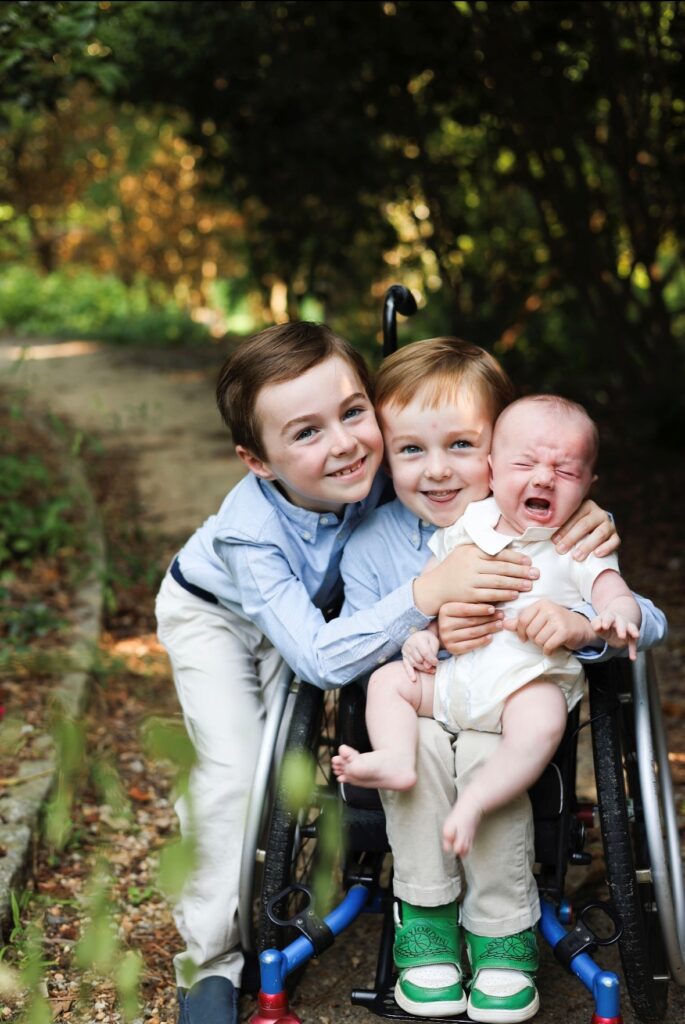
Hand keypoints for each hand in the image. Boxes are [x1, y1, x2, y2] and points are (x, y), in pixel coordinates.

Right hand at [402, 630, 439, 681]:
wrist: (419, 635)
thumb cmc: (428, 639)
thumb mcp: (434, 642)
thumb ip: (432, 653)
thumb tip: (428, 666)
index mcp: (419, 638)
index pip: (425, 652)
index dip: (431, 660)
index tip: (437, 663)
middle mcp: (410, 644)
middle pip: (419, 659)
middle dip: (427, 665)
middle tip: (434, 668)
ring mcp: (406, 650)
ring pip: (414, 664)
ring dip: (423, 669)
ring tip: (430, 670)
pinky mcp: (404, 656)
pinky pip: (406, 666)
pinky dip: (410, 673)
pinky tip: (414, 679)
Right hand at [414, 544, 538, 614]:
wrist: (435, 587)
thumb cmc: (454, 569)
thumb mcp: (464, 553)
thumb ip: (482, 550)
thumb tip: (507, 548)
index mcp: (472, 551)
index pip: (499, 553)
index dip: (516, 558)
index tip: (529, 562)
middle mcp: (471, 564)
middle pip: (502, 568)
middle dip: (521, 571)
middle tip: (536, 574)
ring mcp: (469, 580)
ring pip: (498, 582)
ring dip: (516, 584)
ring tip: (529, 585)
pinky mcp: (469, 595)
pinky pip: (490, 595)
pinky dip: (504, 595)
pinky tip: (514, 595)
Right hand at [438, 601, 504, 654]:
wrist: (444, 633)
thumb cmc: (457, 617)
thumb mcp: (461, 607)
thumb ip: (473, 604)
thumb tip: (494, 602)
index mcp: (445, 610)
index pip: (465, 609)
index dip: (480, 609)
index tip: (493, 608)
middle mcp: (444, 624)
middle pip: (471, 621)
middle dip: (489, 618)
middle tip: (501, 616)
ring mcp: (447, 638)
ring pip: (473, 633)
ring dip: (489, 629)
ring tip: (499, 624)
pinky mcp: (452, 649)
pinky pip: (471, 645)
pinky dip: (483, 641)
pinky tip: (491, 637)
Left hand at [503, 600, 596, 654]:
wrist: (581, 627)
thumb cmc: (557, 623)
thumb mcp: (539, 619)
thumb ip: (521, 622)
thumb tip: (503, 623)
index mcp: (541, 604)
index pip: (522, 620)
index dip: (520, 632)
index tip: (524, 637)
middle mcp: (549, 609)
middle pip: (530, 631)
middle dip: (534, 639)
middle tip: (542, 638)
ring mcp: (558, 619)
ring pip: (538, 639)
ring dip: (542, 645)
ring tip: (548, 641)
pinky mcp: (565, 631)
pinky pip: (548, 645)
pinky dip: (548, 651)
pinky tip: (552, 649)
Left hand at [552, 499, 618, 560]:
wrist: (593, 533)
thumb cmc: (573, 529)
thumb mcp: (567, 523)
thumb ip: (559, 524)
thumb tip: (541, 531)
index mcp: (585, 506)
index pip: (574, 516)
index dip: (563, 529)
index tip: (553, 541)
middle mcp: (598, 513)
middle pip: (585, 524)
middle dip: (571, 538)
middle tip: (560, 550)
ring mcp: (609, 524)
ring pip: (600, 533)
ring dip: (587, 545)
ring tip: (576, 557)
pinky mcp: (616, 536)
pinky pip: (614, 541)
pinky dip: (606, 548)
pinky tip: (597, 555)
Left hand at [591, 610, 639, 660]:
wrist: (612, 626)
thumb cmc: (603, 624)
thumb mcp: (597, 624)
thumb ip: (596, 624)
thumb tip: (597, 627)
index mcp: (609, 616)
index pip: (608, 616)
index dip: (607, 621)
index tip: (604, 627)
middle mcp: (620, 620)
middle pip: (622, 623)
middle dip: (622, 629)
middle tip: (621, 636)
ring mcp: (627, 627)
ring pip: (631, 628)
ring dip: (633, 632)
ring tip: (636, 636)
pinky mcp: (631, 636)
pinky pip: (633, 642)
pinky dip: (633, 650)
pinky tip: (633, 658)